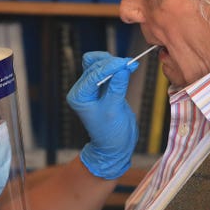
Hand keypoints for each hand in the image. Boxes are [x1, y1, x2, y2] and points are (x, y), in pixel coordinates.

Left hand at [67, 51, 138, 178]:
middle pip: (94, 66)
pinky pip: (107, 71)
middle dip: (112, 64)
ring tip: (130, 66)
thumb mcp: (113, 110)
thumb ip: (117, 88)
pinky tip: (128, 69)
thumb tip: (123, 68)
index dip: (109, 67)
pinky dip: (117, 68)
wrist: (115, 146)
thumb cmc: (110, 133)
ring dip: (114, 64)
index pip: (92, 74)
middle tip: (131, 64)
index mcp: (79, 96)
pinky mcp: (102, 87)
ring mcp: (91, 88)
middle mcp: (82, 90)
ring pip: (100, 65)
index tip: (126, 63)